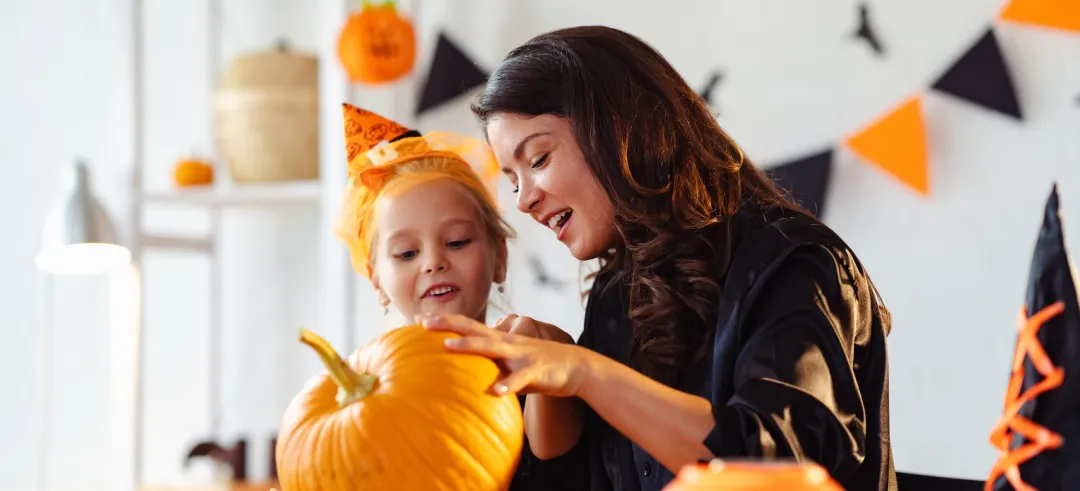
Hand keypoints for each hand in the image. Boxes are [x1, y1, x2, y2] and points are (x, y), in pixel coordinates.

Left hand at [419, 313, 592, 397]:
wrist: (574, 366)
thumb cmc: (536, 367)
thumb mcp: (509, 363)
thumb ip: (489, 366)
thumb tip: (463, 379)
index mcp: (500, 340)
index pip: (468, 326)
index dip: (446, 322)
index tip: (420, 319)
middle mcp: (507, 342)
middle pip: (474, 329)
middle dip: (448, 324)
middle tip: (423, 323)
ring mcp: (521, 355)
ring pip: (492, 348)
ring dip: (470, 347)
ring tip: (448, 347)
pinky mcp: (536, 371)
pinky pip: (520, 379)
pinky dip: (508, 385)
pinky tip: (497, 392)